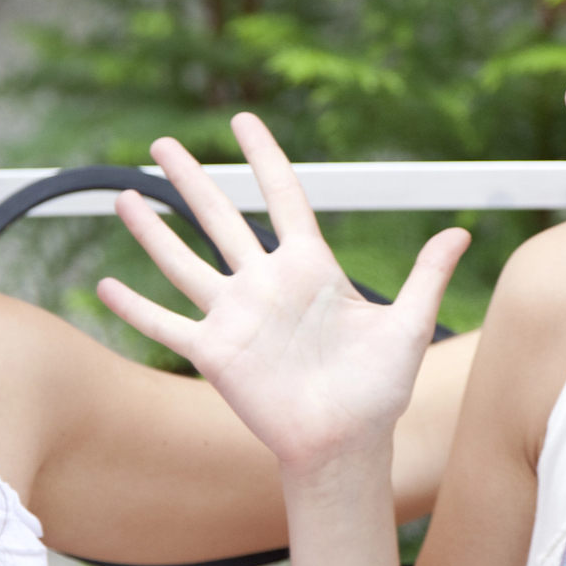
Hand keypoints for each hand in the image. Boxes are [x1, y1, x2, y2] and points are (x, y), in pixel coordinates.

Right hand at [96, 113, 470, 472]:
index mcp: (312, 268)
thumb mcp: (407, 326)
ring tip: (123, 195)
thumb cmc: (379, 390)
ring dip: (153, 230)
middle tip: (162, 143)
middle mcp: (267, 284)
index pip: (283, 197)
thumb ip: (426, 276)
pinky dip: (135, 306)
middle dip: (192, 179)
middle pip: (221, 218)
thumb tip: (460, 232)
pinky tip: (104, 284)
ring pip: (184, 261)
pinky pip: (166, 324)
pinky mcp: (215, 354)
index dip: (265, 157)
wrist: (346, 444)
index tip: (243, 120)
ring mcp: (236, 317)